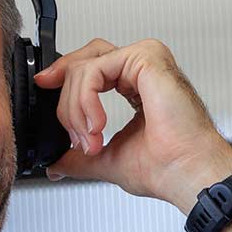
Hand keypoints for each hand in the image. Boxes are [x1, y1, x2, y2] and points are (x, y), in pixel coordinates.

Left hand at [36, 38, 231, 209]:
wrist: (187, 173)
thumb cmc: (167, 167)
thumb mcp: (107, 159)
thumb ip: (79, 157)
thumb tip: (56, 164)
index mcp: (136, 85)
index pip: (91, 67)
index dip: (64, 76)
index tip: (44, 88)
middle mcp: (142, 69)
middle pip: (84, 61)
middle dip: (66, 100)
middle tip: (73, 134)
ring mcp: (145, 59)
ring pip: (85, 67)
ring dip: (76, 108)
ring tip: (91, 139)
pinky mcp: (146, 58)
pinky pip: (94, 69)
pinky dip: (86, 100)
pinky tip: (97, 126)